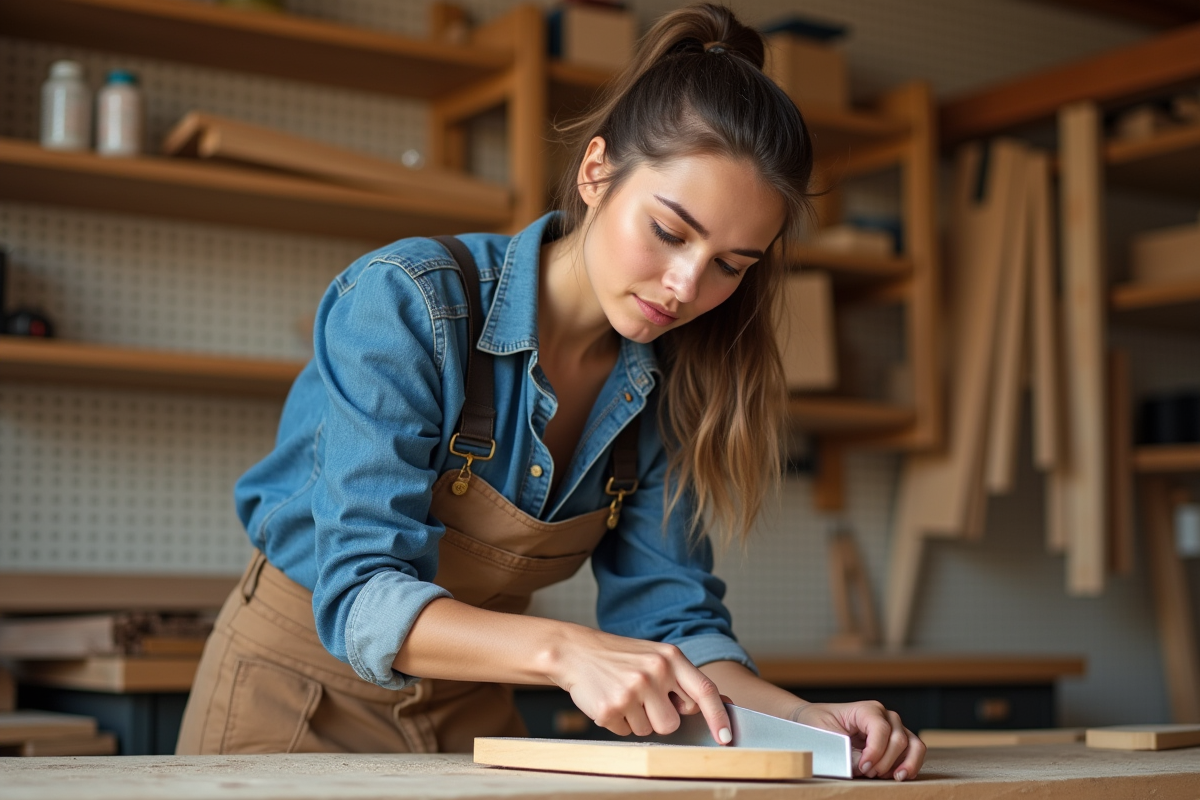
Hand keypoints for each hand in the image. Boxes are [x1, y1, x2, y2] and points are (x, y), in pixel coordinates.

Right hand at [548, 625, 731, 744]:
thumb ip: (681, 680)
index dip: (718, 716)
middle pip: (672, 723)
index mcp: (670, 657)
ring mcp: (631, 690)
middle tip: (642, 699)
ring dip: (637, 721)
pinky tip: (609, 699)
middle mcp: (654, 672)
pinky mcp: (610, 707)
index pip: (705, 690)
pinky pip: (625, 732)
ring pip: (649, 730)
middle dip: (659, 719)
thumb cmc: (620, 657)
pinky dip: (618, 722)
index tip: (726, 736)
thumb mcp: (655, 657)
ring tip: (623, 696)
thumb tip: (717, 706)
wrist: (576, 651)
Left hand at [791, 701, 924, 780]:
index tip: (864, 767)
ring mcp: (894, 728)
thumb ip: (844, 751)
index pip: (881, 729)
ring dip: (907, 764)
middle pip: (899, 739)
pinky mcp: (896, 742)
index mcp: (867, 709)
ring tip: (896, 778)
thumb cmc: (818, 723)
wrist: (814, 720)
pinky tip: (896, 775)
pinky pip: (913, 752)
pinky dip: (908, 765)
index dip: (876, 751)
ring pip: (914, 745)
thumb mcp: (825, 734)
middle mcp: (885, 716)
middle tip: (869, 773)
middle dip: (886, 761)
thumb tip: (861, 766)